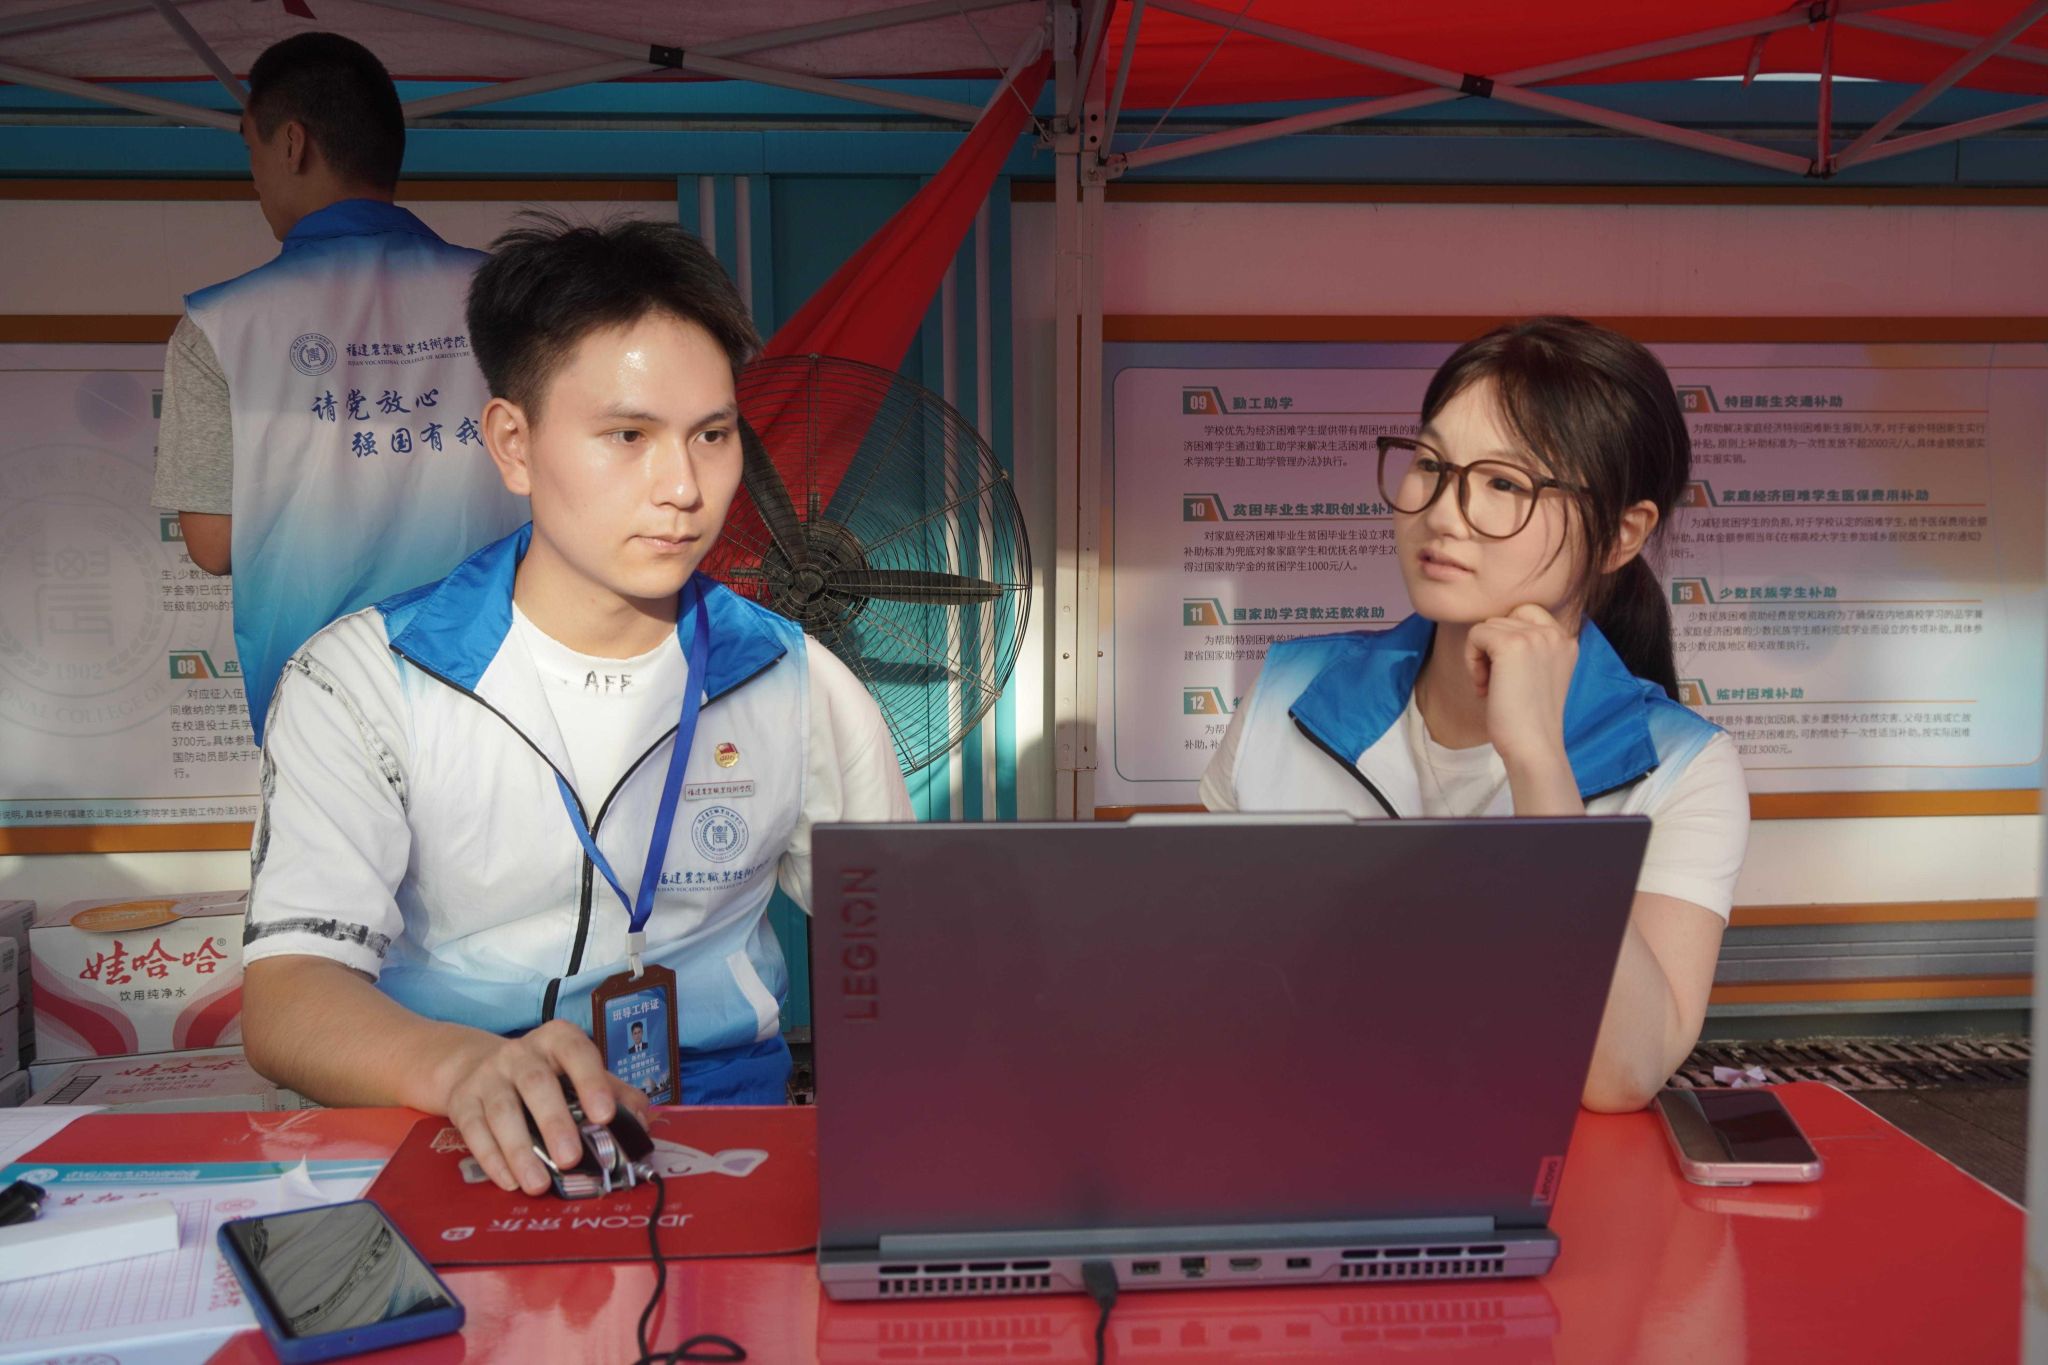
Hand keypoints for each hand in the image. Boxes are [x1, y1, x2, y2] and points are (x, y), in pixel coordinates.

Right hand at [428, 1020, 653, 1195]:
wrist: (475, 1066)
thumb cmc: (544, 1076)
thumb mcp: (579, 1074)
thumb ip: (615, 1093)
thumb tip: (643, 1123)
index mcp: (557, 1041)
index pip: (577, 1053)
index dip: (591, 1082)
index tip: (605, 1116)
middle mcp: (520, 1054)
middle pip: (536, 1083)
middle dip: (554, 1122)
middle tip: (571, 1159)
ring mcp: (488, 1077)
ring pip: (502, 1111)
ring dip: (521, 1151)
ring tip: (539, 1184)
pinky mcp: (463, 1102)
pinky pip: (475, 1131)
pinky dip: (492, 1159)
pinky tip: (510, 1181)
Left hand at [1462, 603, 1577, 765]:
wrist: (1534, 747)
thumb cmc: (1528, 719)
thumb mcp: (1537, 674)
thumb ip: (1528, 647)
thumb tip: (1491, 627)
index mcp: (1567, 640)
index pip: (1525, 613)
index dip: (1506, 640)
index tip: (1508, 674)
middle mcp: (1556, 633)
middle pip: (1503, 619)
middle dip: (1491, 650)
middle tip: (1495, 684)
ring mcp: (1536, 636)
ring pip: (1487, 626)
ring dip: (1480, 657)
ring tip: (1492, 688)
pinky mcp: (1512, 644)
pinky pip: (1475, 635)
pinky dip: (1471, 661)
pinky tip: (1484, 687)